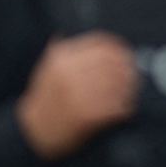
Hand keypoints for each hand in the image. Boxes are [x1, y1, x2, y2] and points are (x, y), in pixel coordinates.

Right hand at [15, 31, 138, 159]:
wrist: (31, 133)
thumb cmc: (45, 99)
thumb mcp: (49, 68)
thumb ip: (65, 48)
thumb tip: (84, 34)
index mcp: (62, 58)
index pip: (102, 45)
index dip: (121, 50)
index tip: (128, 56)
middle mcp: (68, 74)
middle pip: (114, 65)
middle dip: (128, 72)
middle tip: (134, 78)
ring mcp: (76, 95)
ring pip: (117, 86)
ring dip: (128, 91)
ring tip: (130, 94)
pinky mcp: (84, 116)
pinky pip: (115, 107)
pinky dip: (124, 108)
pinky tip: (124, 109)